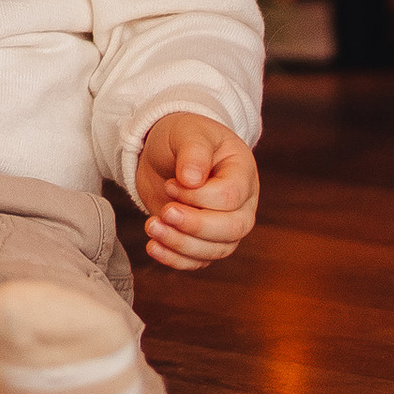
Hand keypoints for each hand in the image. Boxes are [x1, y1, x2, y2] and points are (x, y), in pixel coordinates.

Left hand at [134, 110, 258, 269]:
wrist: (166, 152)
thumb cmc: (182, 136)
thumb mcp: (187, 132)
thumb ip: (193, 152)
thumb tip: (192, 180)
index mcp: (243, 172)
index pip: (230, 196)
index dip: (199, 196)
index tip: (170, 184)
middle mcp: (242, 204)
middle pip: (232, 229)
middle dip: (195, 226)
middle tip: (165, 212)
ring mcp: (226, 226)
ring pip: (216, 250)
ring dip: (181, 244)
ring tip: (151, 226)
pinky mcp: (205, 241)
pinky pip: (199, 261)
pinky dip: (176, 259)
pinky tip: (153, 247)